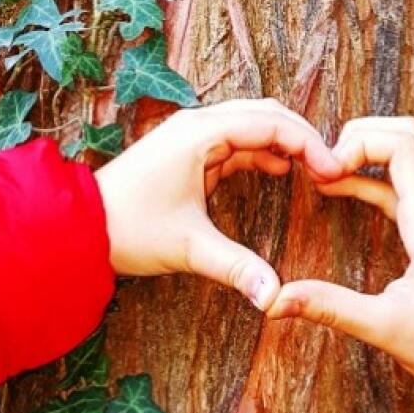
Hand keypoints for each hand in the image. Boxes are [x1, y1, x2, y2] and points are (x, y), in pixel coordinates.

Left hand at [94, 97, 343, 312]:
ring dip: (284, 142)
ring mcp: (192, 135)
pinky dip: (262, 151)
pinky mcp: (188, 151)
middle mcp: (198, 124)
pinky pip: (235, 141)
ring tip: (315, 169)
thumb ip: (236, 268)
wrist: (78, 228)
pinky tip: (281, 170)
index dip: (310, 144)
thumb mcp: (189, 248)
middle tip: (333, 167)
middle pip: (266, 114)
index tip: (335, 170)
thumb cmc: (128, 229)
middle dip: (302, 137)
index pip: (271, 123)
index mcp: (201, 132)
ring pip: (252, 125)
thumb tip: (274, 298)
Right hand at [267, 116, 413, 412]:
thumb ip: (332, 308)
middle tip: (321, 163)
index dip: (357, 143)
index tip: (324, 173)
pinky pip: (403, 184)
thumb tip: (276, 301)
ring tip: (322, 173)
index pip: (401, 145)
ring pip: (407, 154)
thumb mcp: (387, 329)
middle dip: (359, 135)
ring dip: (365, 152)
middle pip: (406, 134)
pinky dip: (370, 178)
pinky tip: (339, 190)